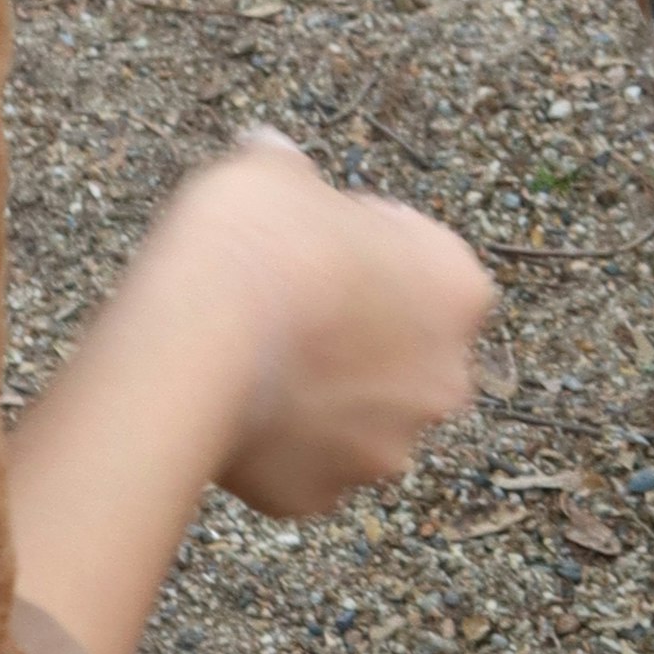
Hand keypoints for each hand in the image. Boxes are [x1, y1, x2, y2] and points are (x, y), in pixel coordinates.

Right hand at [184, 135, 498, 519]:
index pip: (426, 264)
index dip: (368, 249)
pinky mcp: (319, 497)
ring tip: (256, 362)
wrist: (196, 338)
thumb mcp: (275, 170)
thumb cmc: (252, 242)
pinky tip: (235, 409)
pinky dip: (274, 447)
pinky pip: (301, 467)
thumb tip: (274, 156)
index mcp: (457, 289)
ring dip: (322, 398)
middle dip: (358, 338)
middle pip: (403, 354)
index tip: (316, 243)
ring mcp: (384, 449)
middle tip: (289, 309)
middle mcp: (443, 380)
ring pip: (357, 419)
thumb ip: (293, 171)